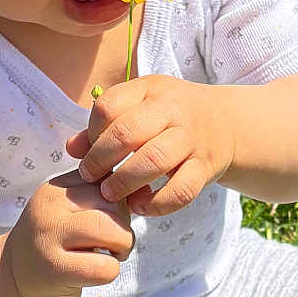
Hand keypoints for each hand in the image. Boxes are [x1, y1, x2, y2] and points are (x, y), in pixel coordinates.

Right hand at [3, 168, 133, 296]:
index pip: (108, 180)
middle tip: (114, 243)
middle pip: (114, 204)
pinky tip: (93, 272)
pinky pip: (104, 267)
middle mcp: (50, 207)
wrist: (10, 277)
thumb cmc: (53, 241)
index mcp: (56, 187)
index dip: (120, 202)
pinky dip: (109, 272)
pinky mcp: (54, 270)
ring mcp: (49, 238)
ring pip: (113, 231)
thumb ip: (99, 196)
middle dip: (125, 225)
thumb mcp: (67, 209)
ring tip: (108, 255)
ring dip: (122, 247)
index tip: (109, 219)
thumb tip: (143, 189)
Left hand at [65, 75, 235, 216]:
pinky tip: (139, 206)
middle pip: (128, 132)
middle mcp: (173, 110)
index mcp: (151, 90)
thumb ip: (105, 125)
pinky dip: (156, 204)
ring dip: (125, 182)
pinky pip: (180, 191)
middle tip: (90, 177)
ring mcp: (192, 139)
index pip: (109, 106)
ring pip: (154, 161)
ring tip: (110, 194)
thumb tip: (72, 148)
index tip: (88, 150)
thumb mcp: (140, 107)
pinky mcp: (206, 167)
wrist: (226, 122)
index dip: (92, 132)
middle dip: (101, 159)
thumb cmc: (170, 116)